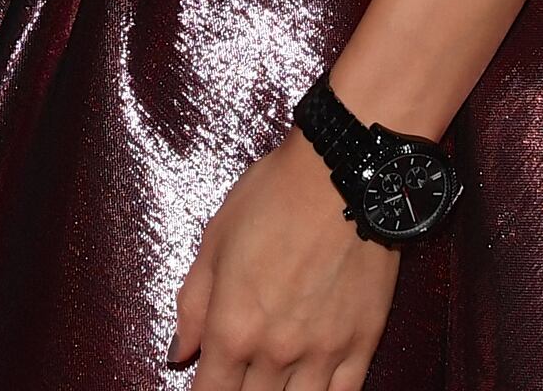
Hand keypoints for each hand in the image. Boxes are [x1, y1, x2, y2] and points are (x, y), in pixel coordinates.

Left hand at [172, 133, 399, 390]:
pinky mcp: (363, 342)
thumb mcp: (215, 240)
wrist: (343, 174)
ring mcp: (323, 352)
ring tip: (274, 386)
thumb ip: (192, 304)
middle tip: (240, 382)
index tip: (206, 390)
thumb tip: (179, 353)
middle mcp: (276, 351)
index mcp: (233, 328)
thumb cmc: (275, 197)